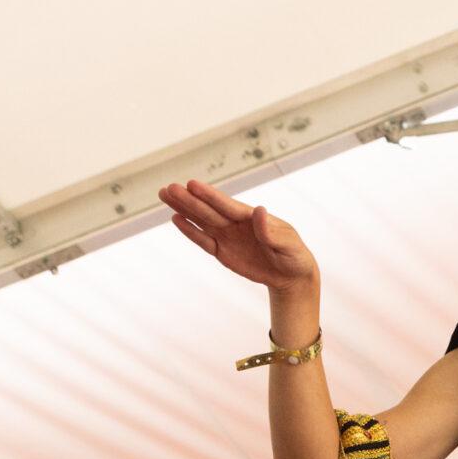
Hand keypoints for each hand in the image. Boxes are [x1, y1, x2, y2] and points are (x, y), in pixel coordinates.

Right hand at [157, 180, 320, 296]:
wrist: (291, 274)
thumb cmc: (293, 254)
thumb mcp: (288, 244)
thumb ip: (271, 231)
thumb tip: (259, 210)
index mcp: (251, 217)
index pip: (227, 205)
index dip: (210, 195)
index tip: (191, 184)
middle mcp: (235, 223)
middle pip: (208, 210)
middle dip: (188, 199)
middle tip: (168, 188)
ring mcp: (227, 236)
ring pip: (201, 221)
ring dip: (183, 209)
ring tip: (164, 195)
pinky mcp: (222, 252)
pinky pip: (203, 241)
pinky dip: (191, 231)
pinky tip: (175, 218)